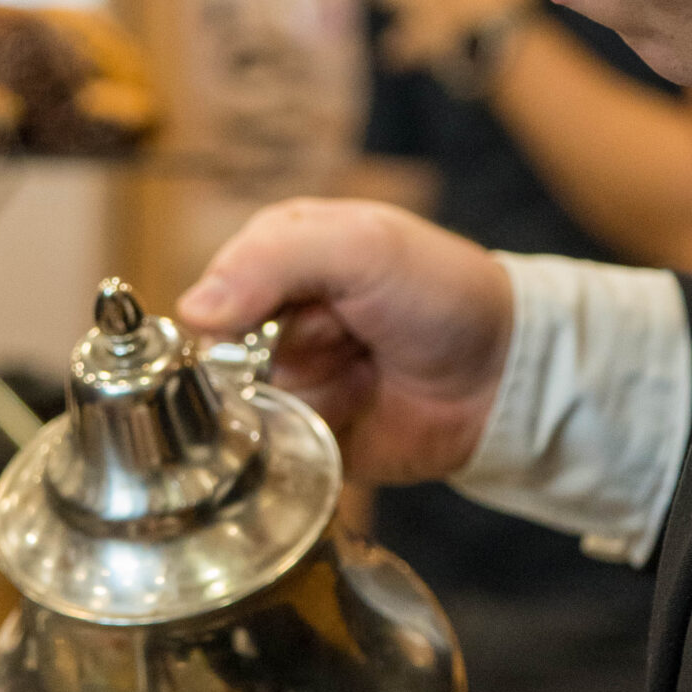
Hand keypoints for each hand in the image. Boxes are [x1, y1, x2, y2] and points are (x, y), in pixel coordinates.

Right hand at [177, 196, 512, 479]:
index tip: (285, 310)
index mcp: (281, 254)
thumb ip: (272, 260)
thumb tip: (191, 310)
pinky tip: (352, 411)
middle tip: (344, 336)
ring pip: (244, 401)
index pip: (216, 284)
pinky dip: (305, 433)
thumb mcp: (362, 246)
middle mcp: (276, 317)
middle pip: (222, 350)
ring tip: (358, 372)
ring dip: (302, 392)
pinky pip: (270, 445)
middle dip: (279, 351)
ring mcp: (289, 377)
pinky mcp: (303, 432)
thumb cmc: (442, 294)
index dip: (239, 306)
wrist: (500, 378)